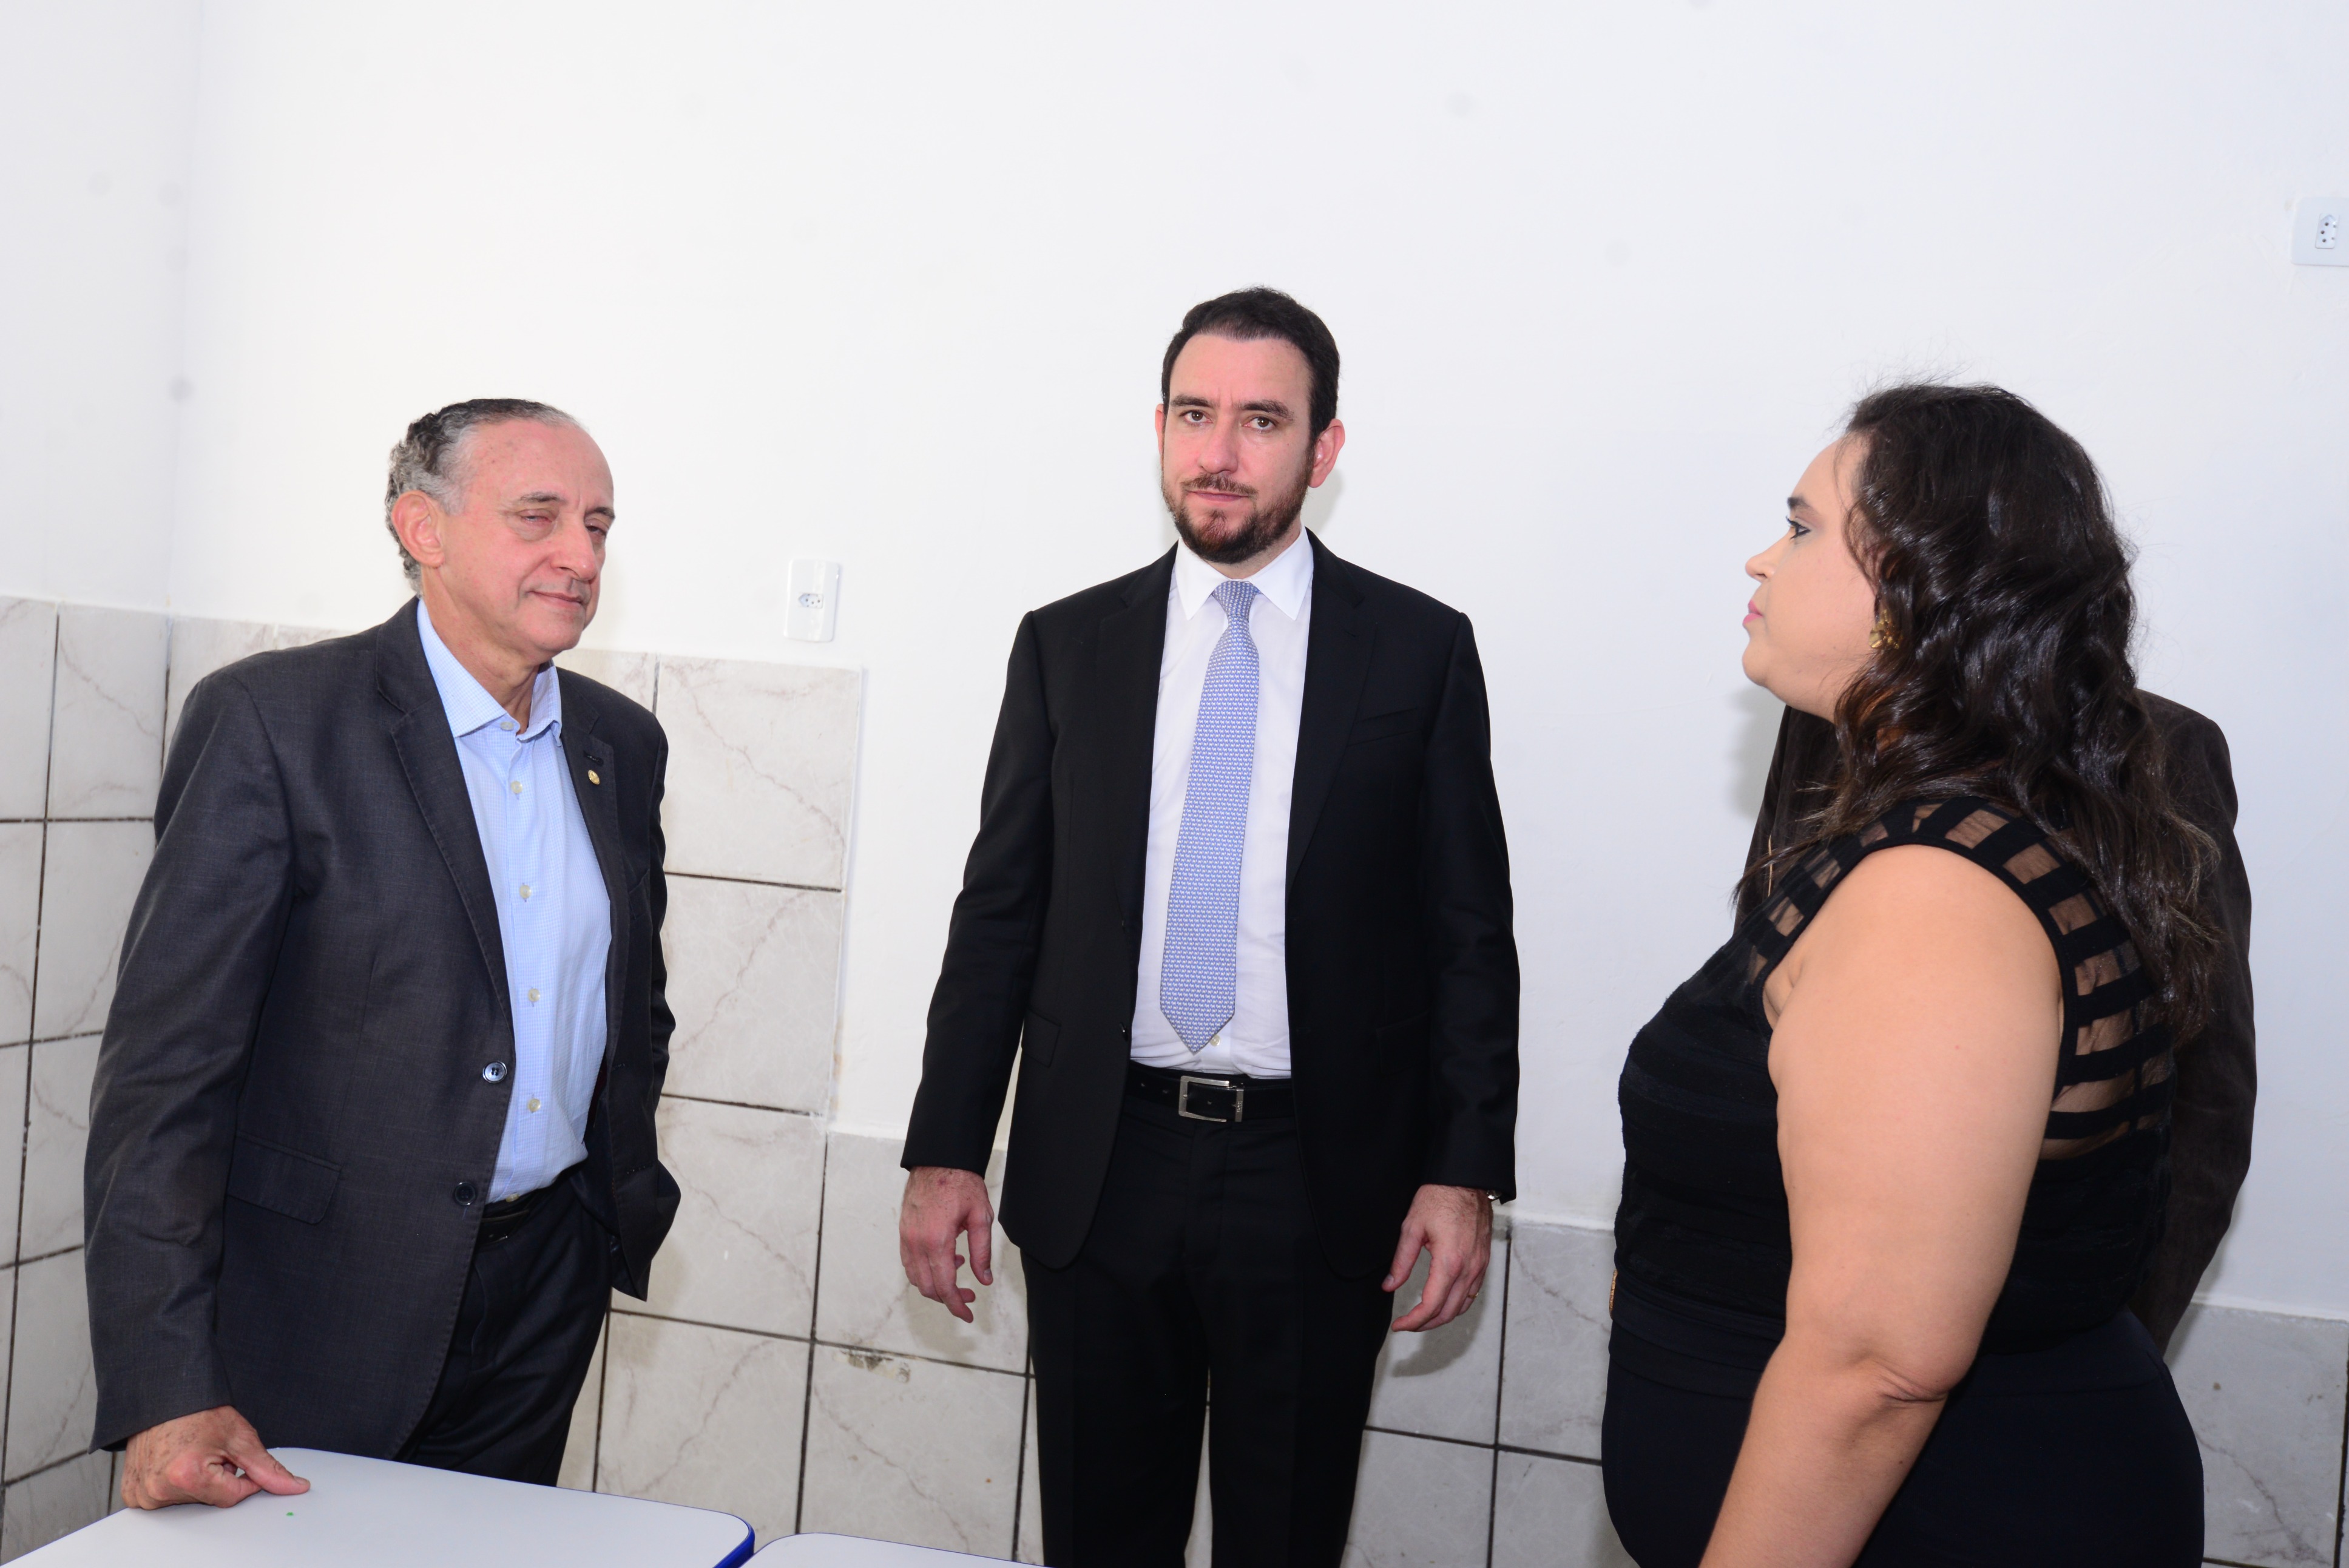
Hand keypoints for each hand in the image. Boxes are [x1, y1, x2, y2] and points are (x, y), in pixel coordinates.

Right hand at [121, 1406, 308, 1508]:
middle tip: (209, 1451)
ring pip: (189, 1499)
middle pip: (209, 1499)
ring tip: (191, 1453)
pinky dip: (175, 1484)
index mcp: (187, 1476)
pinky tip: (174, 1461)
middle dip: (218, 1478)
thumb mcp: (240, 1437)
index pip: (233, 1496)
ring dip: (198, 1481)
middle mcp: (159, 1489)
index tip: (236, 1458)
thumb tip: (295, 1487)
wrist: (165, 1397)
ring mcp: (142, 1494)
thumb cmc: (198, 1412)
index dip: (242, 1477)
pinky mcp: (132, 1494)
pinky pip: (165, 1498)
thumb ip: (268, 1468)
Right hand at [900, 1165, 995, 1323]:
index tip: (968, 1314)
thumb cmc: (961, 1183)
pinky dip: (925, 1270)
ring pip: (916, 1277)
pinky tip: (945, 1259)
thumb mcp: (981, 1217)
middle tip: (969, 1295)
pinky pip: (909, 1262)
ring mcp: (906, 1237)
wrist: (939, 1159)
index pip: (944, 1286)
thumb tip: (984, 1280)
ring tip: (958, 1272)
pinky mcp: (903, 1231)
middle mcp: (916, 1242)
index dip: (956, 1305)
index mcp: (937, 1241)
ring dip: (935, 1284)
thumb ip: (982, 1252)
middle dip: (948, 1298)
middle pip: (927, 1287)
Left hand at [1383, 1184, 1493, 1332]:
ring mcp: (1479, 1266)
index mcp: (1449, 1262)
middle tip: (1407, 1324)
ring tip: (1422, 1316)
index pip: (1431, 1306)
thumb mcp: (1412, 1228)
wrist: (1467, 1180)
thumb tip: (1389, 1285)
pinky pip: (1473, 1292)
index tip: (1399, 1325)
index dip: (1413, 1321)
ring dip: (1442, 1316)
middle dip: (1426, 1324)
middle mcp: (1469, 1268)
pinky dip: (1458, 1303)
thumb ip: (1400, 1261)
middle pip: (1448, 1312)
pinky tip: (1443, 1300)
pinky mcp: (1484, 1261)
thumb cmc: (1439, 1198)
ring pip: (1463, 1306)